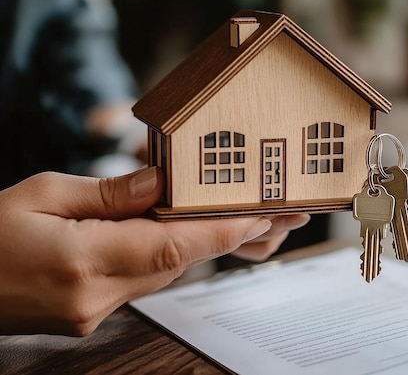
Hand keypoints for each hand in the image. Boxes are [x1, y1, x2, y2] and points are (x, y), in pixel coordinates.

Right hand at [0, 167, 309, 335]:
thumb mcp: (42, 193)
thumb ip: (109, 193)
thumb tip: (162, 183)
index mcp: (81, 261)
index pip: (173, 246)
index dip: (226, 230)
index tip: (266, 215)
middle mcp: (95, 297)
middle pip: (178, 262)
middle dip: (225, 235)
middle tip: (272, 213)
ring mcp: (93, 314)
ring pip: (165, 273)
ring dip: (196, 244)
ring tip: (241, 218)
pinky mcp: (90, 318)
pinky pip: (143, 283)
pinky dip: (163, 256)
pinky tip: (177, 234)